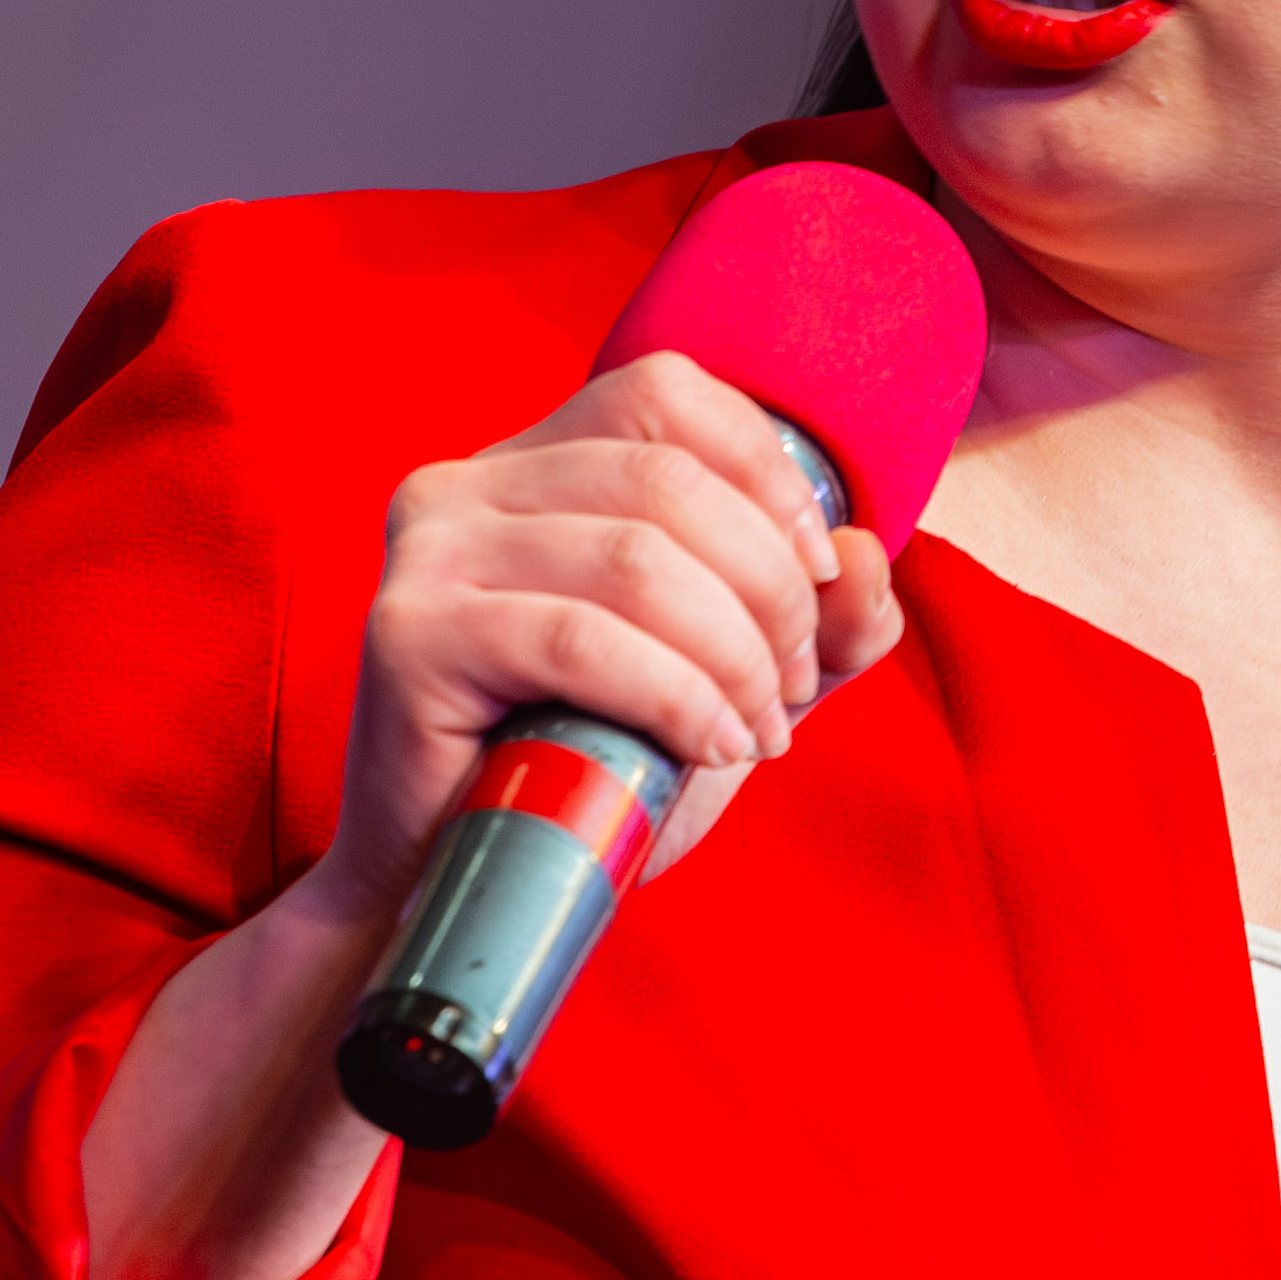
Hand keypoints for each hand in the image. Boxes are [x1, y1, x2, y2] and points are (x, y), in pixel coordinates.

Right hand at [288, 349, 905, 933]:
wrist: (465, 886)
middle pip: (667, 481)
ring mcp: (429, 552)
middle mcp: (466, 483)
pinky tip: (707, 746)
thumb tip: (870, 554)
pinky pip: (581, 641)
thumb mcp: (732, 681)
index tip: (819, 578)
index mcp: (534, 464)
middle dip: (770, 589)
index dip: (768, 475)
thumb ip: (818, 621)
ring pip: (634, 560)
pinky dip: (676, 696)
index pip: (666, 392)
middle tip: (789, 687)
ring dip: (733, 654)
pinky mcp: (410, 634)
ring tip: (756, 729)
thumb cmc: (589, 772)